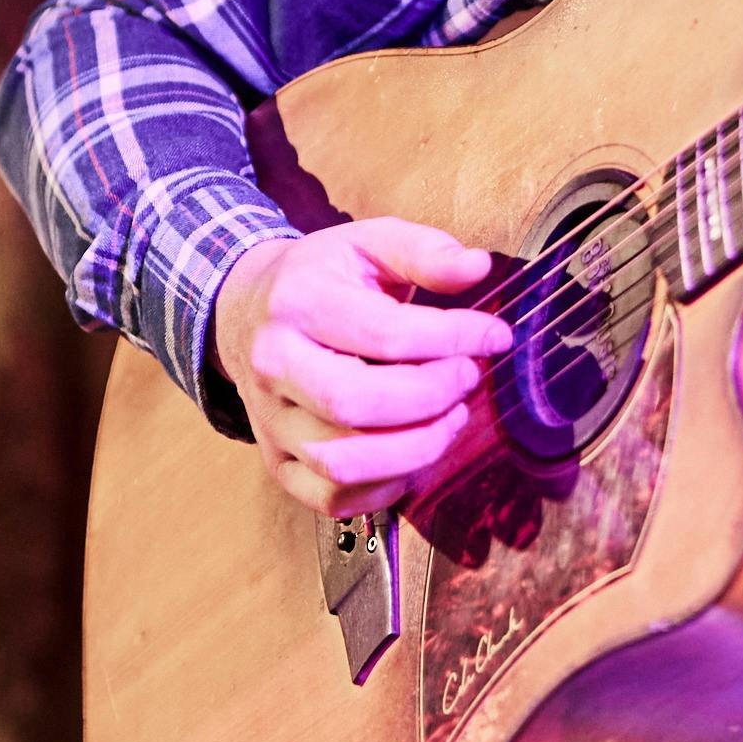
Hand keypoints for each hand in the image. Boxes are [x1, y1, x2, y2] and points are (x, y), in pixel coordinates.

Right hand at [211, 219, 512, 518]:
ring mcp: (269, 421)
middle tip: (467, 379)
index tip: (494, 337)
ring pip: (342, 462)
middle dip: (431, 398)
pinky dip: (385, 488)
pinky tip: (415, 453)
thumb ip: (425, 250)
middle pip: (355, 404)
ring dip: (416, 449)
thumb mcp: (368, 242)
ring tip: (450, 418)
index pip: (384, 333)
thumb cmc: (321, 278)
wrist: (248, 312)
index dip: (453, 339)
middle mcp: (273, 365)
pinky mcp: (276, 463)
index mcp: (296, 302)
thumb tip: (476, 267)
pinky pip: (331, 499)